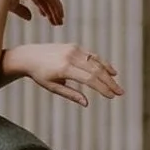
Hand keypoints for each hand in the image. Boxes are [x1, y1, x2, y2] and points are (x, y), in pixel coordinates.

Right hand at [0, 0, 65, 25]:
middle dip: (51, 10)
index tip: (45, 16)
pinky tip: (59, 17)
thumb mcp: (12, 5)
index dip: (41, 6)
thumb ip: (22, 10)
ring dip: (56, 11)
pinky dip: (57, 8)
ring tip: (59, 23)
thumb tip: (30, 18)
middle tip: (56, 21)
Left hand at [7, 42, 122, 106]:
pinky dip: (102, 63)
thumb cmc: (39, 75)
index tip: (112, 96)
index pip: (89, 79)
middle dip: (110, 82)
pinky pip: (91, 55)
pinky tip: (110, 71)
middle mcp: (70, 56)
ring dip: (109, 73)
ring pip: (96, 62)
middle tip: (120, 92)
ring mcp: (73, 49)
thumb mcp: (52, 87)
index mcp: (64, 68)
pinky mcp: (74, 46)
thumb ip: (70, 94)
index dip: (102, 88)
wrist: (29, 56)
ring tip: (117, 84)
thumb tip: (87, 103)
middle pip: (96, 70)